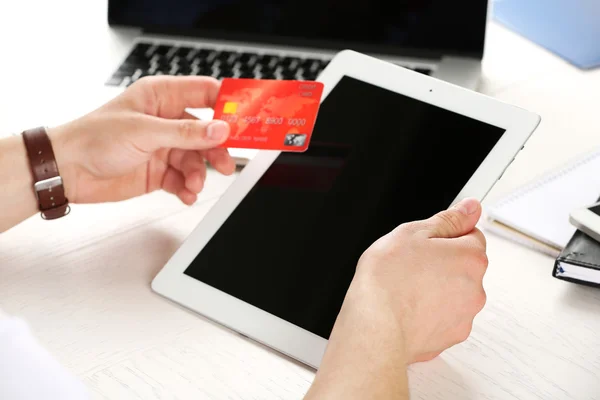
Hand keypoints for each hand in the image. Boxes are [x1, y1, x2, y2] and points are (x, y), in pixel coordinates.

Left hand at [48, 76, 234, 204]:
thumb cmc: (93, 138)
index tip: (246, 118)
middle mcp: (165, 121)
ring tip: (193, 184)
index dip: (227, 104)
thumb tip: (220, 130)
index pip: (204, 93)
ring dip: (199, 174)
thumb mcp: (145, 132)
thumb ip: (186, 133)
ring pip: (196, 159)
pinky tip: (186, 193)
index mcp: (161, 97)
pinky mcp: (159, 170)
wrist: (68, 171)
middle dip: (216, 149)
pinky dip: (187, 187)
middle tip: (226, 163)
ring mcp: (163, 147)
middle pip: (206, 132)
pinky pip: (183, 179)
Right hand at [351, 197, 487, 362]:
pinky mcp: (450, 337)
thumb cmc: (388, 280)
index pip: (471, 235)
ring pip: (453, 294)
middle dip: (442, 264)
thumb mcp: (412, 233)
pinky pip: (443, 318)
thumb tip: (470, 208)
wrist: (375, 327)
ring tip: (405, 290)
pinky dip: (430, 314)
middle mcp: (476, 288)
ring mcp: (464, 315)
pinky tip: (407, 310)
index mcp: (470, 257)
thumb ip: (447, 219)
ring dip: (436, 289)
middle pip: (463, 267)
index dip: (444, 237)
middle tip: (411, 266)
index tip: (424, 245)